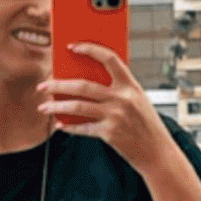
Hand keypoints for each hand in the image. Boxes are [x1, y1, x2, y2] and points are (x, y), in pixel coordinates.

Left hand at [37, 43, 169, 174]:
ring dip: (56, 106)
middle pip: (82, 85)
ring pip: (77, 106)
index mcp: (131, 86)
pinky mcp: (109, 133)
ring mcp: (115, 116)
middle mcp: (122, 99)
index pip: (109, 59)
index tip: (72, 47)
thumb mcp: (139, 101)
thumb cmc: (148, 126)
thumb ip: (119, 90)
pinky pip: (82, 128)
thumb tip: (88, 82)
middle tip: (43, 85)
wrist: (158, 153)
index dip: (90, 49)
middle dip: (57, 85)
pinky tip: (60, 126)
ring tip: (44, 107)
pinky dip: (69, 127)